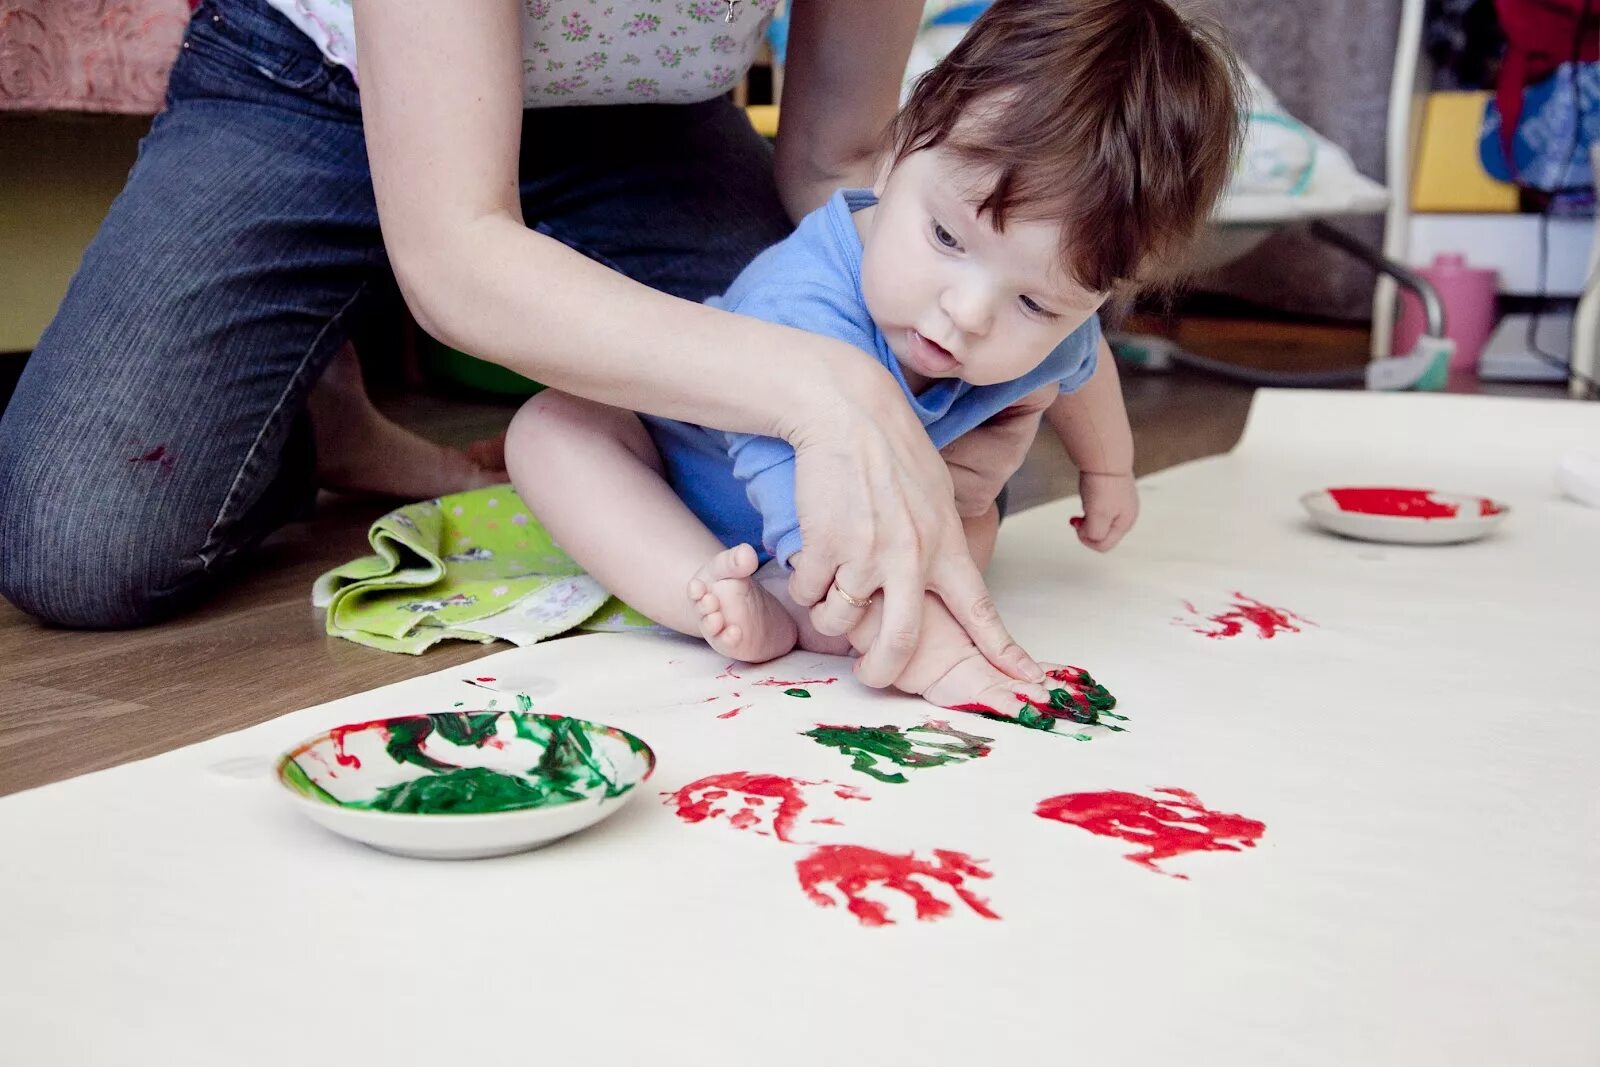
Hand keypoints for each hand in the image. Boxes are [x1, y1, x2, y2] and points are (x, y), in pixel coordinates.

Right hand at [786, 360, 1044, 688]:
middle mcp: (912, 557)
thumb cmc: (893, 449)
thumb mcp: (936, 496)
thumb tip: (939, 573)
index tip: (1030, 686)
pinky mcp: (827, 545)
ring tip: (829, 596)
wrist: (850, 412)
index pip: (982, 611)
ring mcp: (868, 553)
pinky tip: (809, 563)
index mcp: (947, 545)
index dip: (1006, 654)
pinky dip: (806, 586)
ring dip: (830, 618)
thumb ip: (940, 540)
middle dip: (883, 670)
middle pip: (901, 641)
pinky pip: (810, 591)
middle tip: (872, 675)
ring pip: (843, 619)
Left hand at [1073, 471, 1137, 551]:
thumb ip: (1095, 534)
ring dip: (1088, 518)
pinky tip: (1088, 497)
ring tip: (1083, 507)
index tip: (1077, 525)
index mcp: (1126, 523)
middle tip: (1076, 519)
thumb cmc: (1103, 485)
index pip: (1103, 546)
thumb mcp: (1098, 516)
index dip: (1085, 540)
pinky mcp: (1114, 491)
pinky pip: (1100, 507)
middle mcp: (1127, 514)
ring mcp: (1121, 502)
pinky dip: (1090, 506)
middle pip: (1103, 535)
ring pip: (1100, 521)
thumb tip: (1089, 536)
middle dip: (1087, 529)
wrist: (1105, 455)